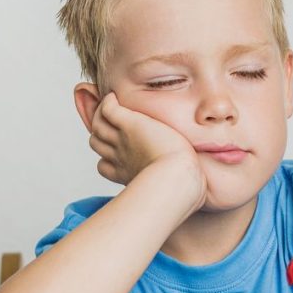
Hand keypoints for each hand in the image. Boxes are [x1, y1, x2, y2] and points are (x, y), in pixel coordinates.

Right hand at [89, 92, 204, 196]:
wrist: (179, 178)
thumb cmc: (182, 187)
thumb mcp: (174, 189)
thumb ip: (179, 186)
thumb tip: (196, 195)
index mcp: (127, 174)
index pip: (104, 166)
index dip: (106, 157)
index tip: (115, 151)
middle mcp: (120, 157)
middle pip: (96, 142)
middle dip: (100, 133)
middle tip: (109, 122)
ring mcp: (122, 140)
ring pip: (98, 125)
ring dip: (101, 114)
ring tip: (110, 105)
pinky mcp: (130, 125)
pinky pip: (108, 110)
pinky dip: (107, 102)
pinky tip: (113, 97)